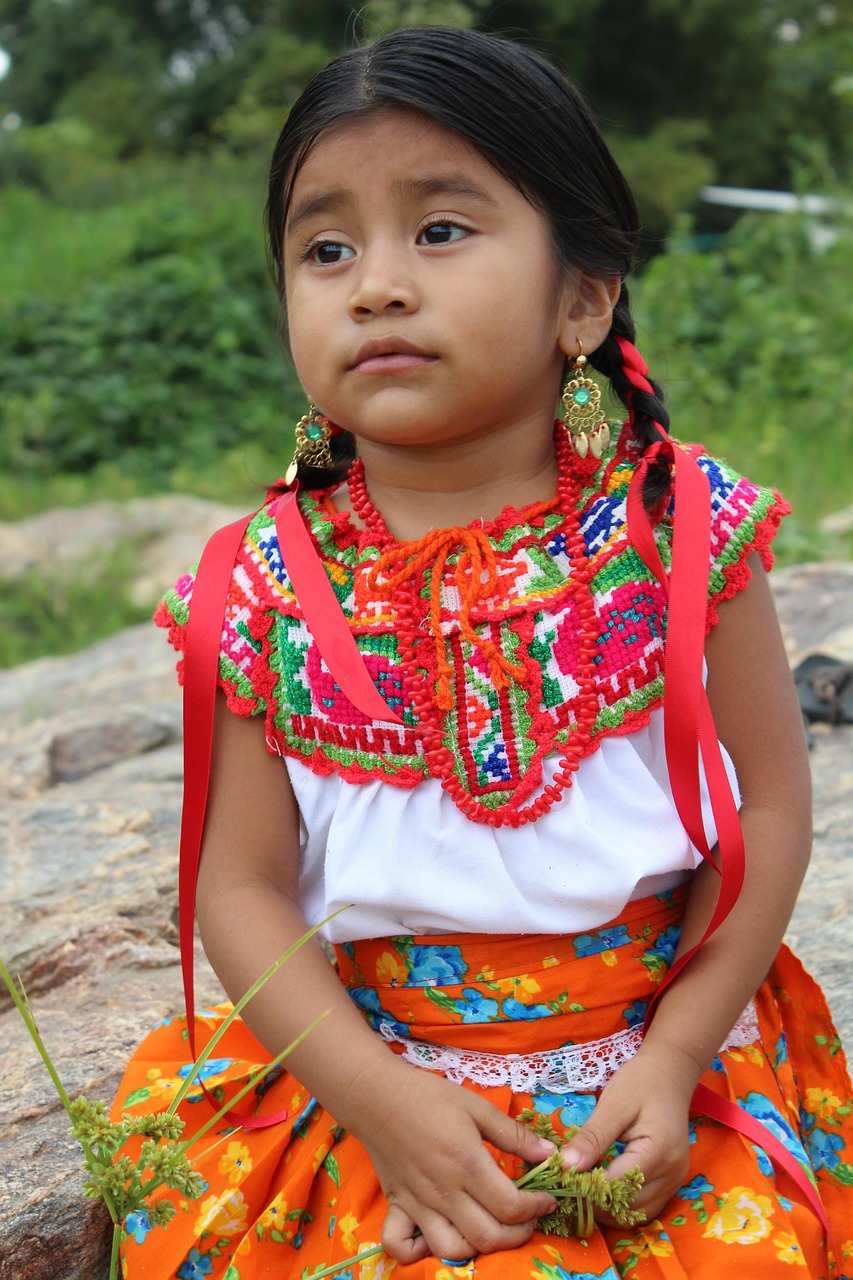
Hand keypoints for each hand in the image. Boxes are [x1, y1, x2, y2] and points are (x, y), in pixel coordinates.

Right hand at [345, 1057, 557, 1263]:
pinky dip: (420, 1253)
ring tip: (492, 1228)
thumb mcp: (477, 1106)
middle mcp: (443, 1191)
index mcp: (466, 1163)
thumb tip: (550, 1155)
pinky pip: (401, 1246)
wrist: (377, 1095)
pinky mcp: (397, 1207)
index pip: (510, 1206)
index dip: (536, 1208)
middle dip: (519, 1234)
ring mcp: (417, 1204)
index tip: (547, 1198)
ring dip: (479, 1248)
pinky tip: (440, 1235)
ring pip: (453, 1250)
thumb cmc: (429, 1096)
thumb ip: (514, 1134)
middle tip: (528, 1217)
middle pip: (488, 1237)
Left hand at [559, 1042, 699, 1224]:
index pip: (615, 1185)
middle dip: (593, 1200)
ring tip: (582, 1185)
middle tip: (567, 1183)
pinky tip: (603, 1186)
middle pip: (626, 1205)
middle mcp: (671, 1174)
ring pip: (635, 1213)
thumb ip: (592, 1137)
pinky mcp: (671, 1183)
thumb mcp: (613, 1104)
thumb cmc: (640, 1083)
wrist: (669, 1073)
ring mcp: (674, 1181)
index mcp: (657, 1152)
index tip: (560, 1176)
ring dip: (607, 1206)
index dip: (585, 1186)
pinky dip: (621, 1203)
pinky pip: (644, 1206)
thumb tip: (566, 1166)